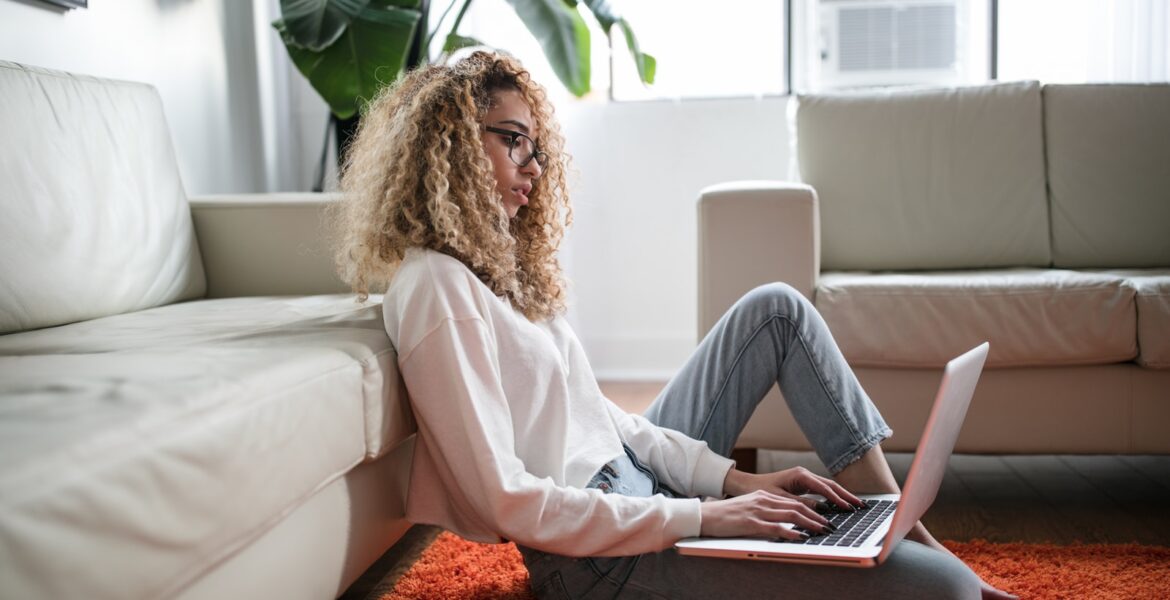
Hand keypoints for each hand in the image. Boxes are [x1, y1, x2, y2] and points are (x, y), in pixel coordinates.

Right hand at [699, 490, 832, 539]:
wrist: (705, 515)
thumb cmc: (726, 515)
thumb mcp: (749, 507)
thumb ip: (766, 510)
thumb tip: (785, 520)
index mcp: (764, 496)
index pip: (793, 501)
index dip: (812, 509)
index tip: (824, 518)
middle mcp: (763, 500)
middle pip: (796, 506)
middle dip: (816, 516)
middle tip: (830, 526)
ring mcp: (758, 511)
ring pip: (790, 515)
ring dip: (809, 523)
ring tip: (822, 531)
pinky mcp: (751, 523)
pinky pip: (775, 527)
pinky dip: (791, 532)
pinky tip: (801, 537)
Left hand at [722, 467, 864, 511]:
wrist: (747, 485)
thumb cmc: (760, 490)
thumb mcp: (781, 499)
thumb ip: (801, 504)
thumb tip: (822, 511)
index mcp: (800, 475)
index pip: (824, 488)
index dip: (837, 499)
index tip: (849, 508)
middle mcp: (804, 474)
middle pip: (831, 485)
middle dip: (846, 495)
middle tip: (861, 506)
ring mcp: (804, 478)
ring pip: (828, 487)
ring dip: (842, 496)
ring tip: (856, 506)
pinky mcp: (803, 484)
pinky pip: (822, 490)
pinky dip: (833, 497)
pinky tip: (841, 505)